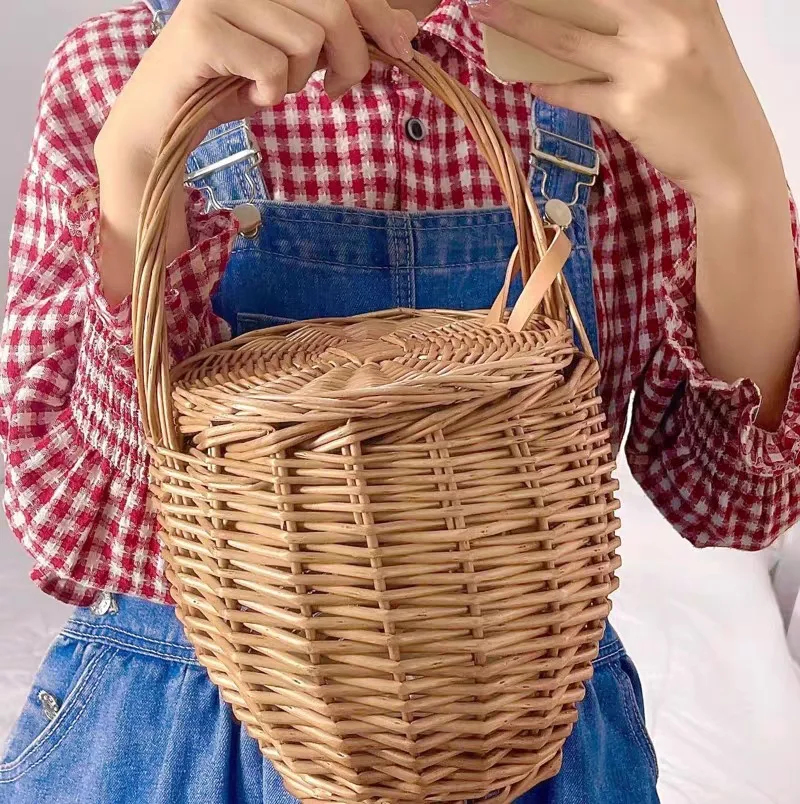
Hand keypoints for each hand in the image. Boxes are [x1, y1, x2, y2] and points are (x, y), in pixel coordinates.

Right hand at [94, 0, 417, 305]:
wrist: (165, 121)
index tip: (401, 47)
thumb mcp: (296, 58)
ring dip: (298, 80)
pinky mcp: (202, 30)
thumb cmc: (231, 85)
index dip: (378, 14)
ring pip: (305, 39)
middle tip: (334, 89)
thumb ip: (341, 39)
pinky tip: (248, 96)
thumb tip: (405, 31)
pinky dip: (269, 93)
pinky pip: (272, 65)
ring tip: (270, 86)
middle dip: (350, 58)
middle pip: (333, 8)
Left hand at [470, 0, 783, 203]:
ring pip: (566, 40)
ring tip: (487, 14)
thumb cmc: (709, 99)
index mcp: (685, 0)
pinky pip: (574, 92)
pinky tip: (529, 82)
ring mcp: (645, 65)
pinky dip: (548, 88)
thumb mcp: (695, 40)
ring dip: (519, 26)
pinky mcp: (628, 107)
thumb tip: (595, 14)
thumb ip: (657, 18)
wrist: (731, 157)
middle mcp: (665, 22)